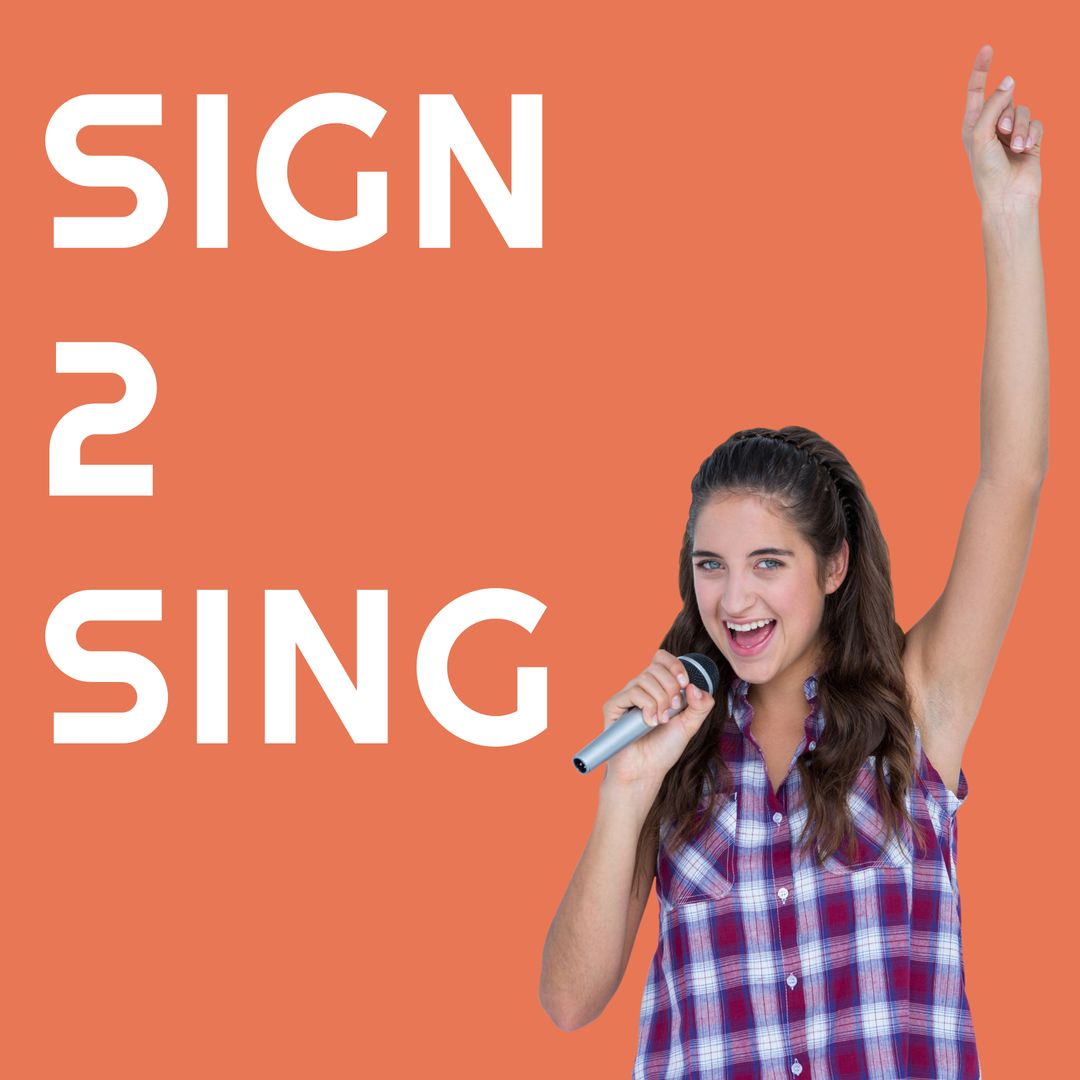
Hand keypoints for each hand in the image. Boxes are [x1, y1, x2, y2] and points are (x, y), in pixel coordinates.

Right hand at [598, 649, 715, 788]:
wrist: (646, 771)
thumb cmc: (664, 749)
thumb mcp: (690, 725)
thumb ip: (701, 705)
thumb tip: (694, 686)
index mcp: (657, 688)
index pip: (661, 659)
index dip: (674, 665)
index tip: (685, 684)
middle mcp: (640, 688)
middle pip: (655, 666)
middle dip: (671, 687)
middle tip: (674, 709)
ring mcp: (626, 696)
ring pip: (645, 678)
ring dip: (660, 700)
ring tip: (661, 721)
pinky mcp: (613, 706)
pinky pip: (632, 692)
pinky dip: (647, 706)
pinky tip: (649, 722)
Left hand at [962, 44, 1042, 214]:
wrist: (1007, 197)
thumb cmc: (987, 171)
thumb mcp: (982, 135)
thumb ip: (993, 105)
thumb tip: (1009, 80)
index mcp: (972, 125)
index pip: (976, 91)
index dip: (981, 69)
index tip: (987, 48)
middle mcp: (991, 125)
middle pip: (1005, 98)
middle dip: (1006, 114)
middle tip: (1001, 134)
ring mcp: (1011, 132)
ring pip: (1022, 109)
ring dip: (1020, 128)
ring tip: (1014, 147)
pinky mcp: (1029, 139)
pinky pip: (1036, 122)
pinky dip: (1031, 134)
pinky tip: (1025, 150)